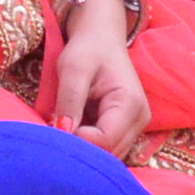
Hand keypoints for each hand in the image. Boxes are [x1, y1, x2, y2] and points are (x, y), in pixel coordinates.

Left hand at [45, 0, 147, 161]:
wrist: (101, 38)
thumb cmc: (87, 50)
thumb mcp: (73, 69)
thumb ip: (70, 100)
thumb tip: (62, 132)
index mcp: (130, 104)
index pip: (105, 141)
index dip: (78, 141)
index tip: (55, 128)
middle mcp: (139, 120)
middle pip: (109, 153)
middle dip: (81, 150)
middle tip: (55, 133)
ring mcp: (135, 128)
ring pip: (108, 155)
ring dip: (84, 149)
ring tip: (64, 129)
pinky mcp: (126, 130)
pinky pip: (107, 148)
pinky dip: (88, 145)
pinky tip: (73, 131)